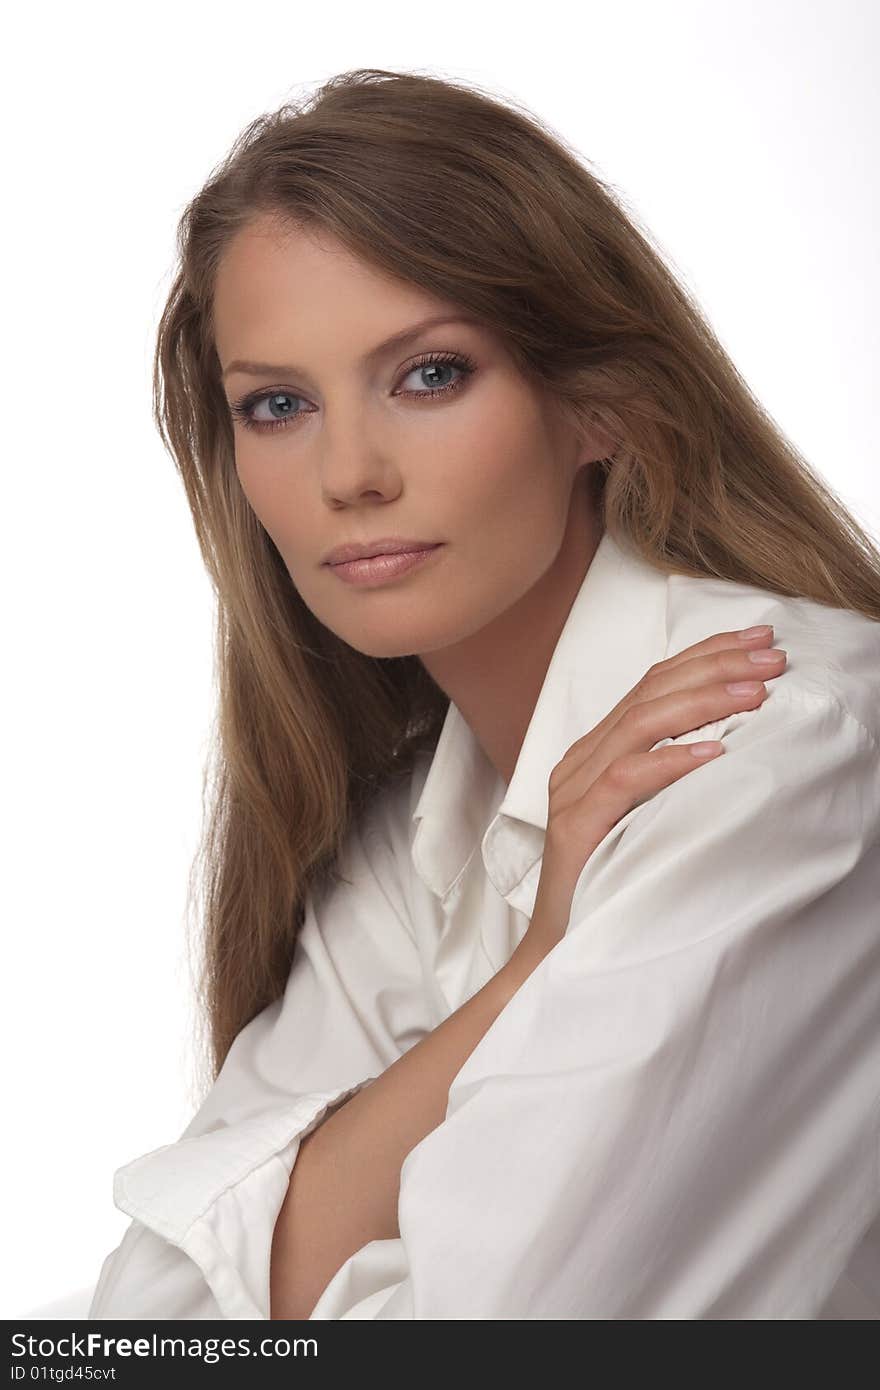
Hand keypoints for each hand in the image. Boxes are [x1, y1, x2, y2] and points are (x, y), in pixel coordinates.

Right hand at [525, 624, 788, 952]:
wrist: (560, 948)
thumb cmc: (610, 882)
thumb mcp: (647, 816)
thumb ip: (670, 777)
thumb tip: (733, 741)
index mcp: (596, 751)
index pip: (652, 684)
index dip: (705, 656)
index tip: (759, 642)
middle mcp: (581, 760)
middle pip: (650, 692)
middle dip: (716, 667)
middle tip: (772, 657)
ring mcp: (573, 791)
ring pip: (639, 725)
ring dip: (703, 703)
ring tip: (756, 694)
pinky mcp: (575, 827)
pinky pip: (624, 781)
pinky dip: (670, 762)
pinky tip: (714, 753)